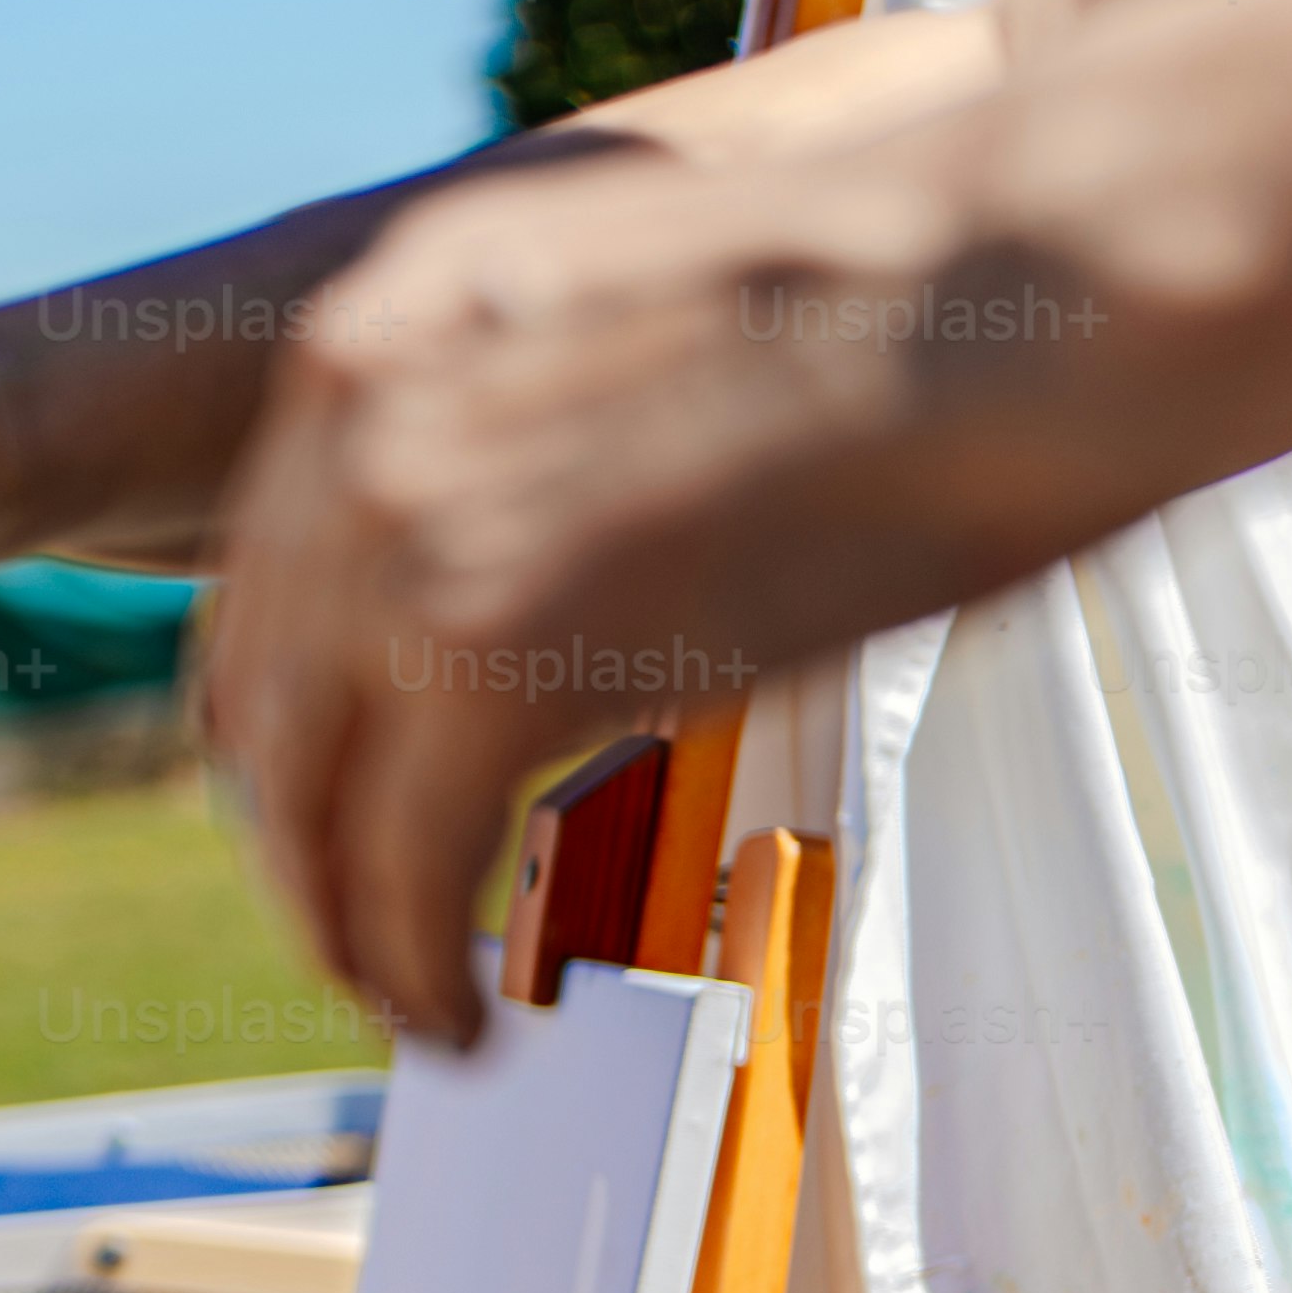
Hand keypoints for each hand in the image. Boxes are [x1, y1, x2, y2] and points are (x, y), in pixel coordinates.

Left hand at [196, 140, 999, 1038]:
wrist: (1027, 269)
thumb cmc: (910, 295)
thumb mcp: (637, 326)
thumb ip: (536, 432)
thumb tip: (554, 567)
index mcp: (378, 329)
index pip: (266, 583)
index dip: (293, 719)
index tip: (334, 800)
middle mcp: (350, 429)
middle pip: (264, 704)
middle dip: (302, 843)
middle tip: (352, 931)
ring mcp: (402, 542)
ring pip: (309, 805)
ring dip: (347, 931)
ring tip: (408, 1005)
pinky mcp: (487, 663)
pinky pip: (402, 868)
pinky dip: (413, 971)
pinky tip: (468, 1023)